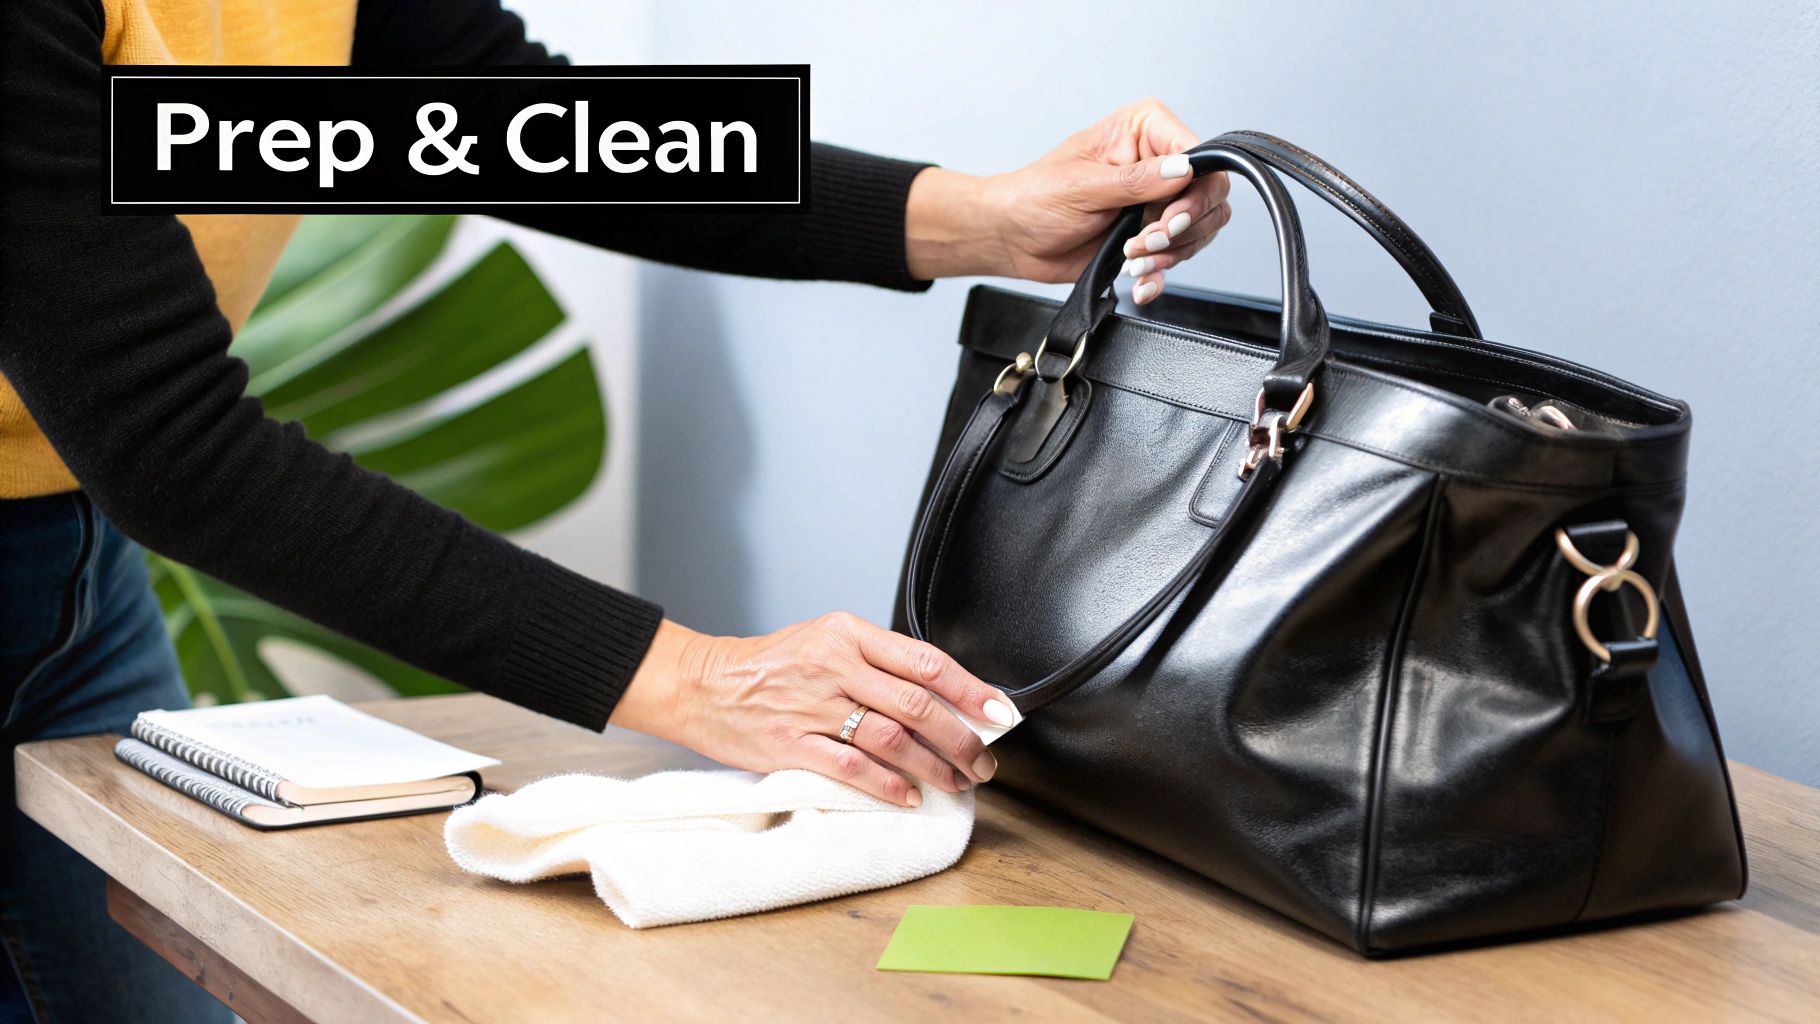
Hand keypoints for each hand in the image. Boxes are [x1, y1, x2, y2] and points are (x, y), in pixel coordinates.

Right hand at [610, 614, 1013, 806]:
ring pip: (892, 738)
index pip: (925, 660)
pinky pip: (851, 767)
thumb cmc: (773, 665)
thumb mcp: (827, 640)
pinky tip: (909, 796)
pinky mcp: (792, 744)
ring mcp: (813, 706)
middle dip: (960, 738)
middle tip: (984, 760)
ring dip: (933, 766)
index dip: (970, 689)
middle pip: (917, 704)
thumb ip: (878, 662)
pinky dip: (887, 785)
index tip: (999, 713)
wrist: (705, 684)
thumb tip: (941, 694)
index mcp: (848, 634)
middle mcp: (835, 666)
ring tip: (956, 782)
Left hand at [904, 98, 1231, 303]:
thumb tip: (1183, 170)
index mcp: (1144, 131)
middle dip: (1181, 228)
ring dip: (1170, 253)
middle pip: (1209, 196)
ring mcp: (1156, 201)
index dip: (1195, 192)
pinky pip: (1177, 256)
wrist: (1013, 237)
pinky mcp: (1150, 234)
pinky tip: (1140, 281)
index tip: (1172, 219)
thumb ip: (1137, 181)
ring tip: (1132, 259)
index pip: (1199, 155)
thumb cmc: (1035, 197)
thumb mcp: (1084, 185)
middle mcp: (1157, 163)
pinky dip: (1160, 275)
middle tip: (1147, 242)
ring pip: (1200, 229)